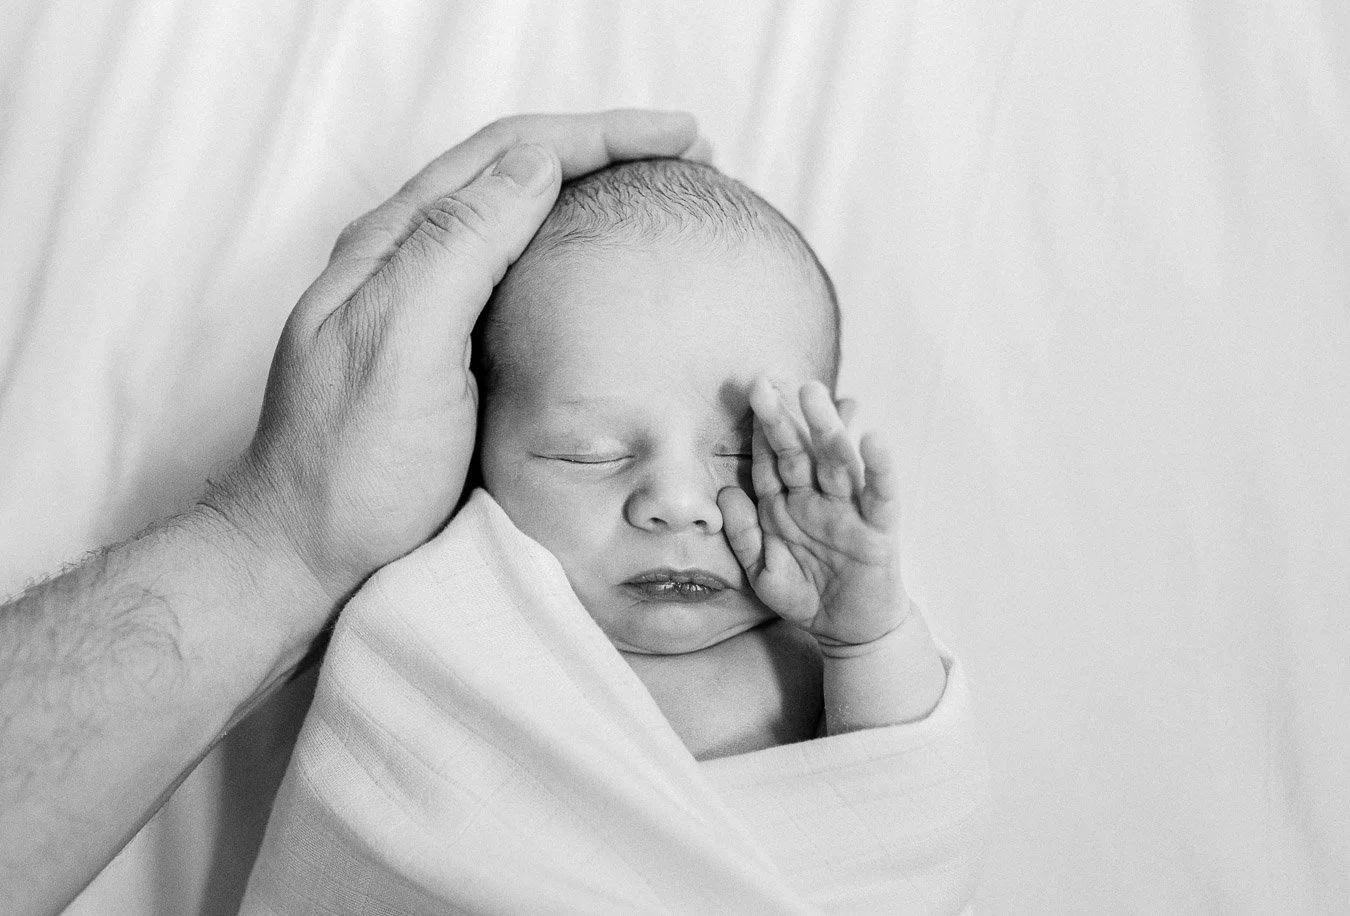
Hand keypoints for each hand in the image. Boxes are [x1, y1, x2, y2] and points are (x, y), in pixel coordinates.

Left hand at [204, 111, 708, 609]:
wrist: (307, 552)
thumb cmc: (351, 465)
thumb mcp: (402, 349)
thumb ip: (458, 249)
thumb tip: (536, 163)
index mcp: (396, 245)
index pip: (510, 151)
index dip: (601, 133)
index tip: (682, 137)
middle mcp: (409, 258)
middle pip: (517, 168)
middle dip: (606, 149)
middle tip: (689, 153)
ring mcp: (426, 303)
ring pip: (518, 215)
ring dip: (591, 191)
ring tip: (660, 194)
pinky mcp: (447, 350)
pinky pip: (516, 272)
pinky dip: (571, 249)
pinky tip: (605, 268)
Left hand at [718, 377, 905, 647]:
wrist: (847, 631)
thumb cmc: (804, 595)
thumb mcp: (762, 571)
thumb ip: (744, 534)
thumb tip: (727, 491)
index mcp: (784, 505)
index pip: (769, 462)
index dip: (757, 433)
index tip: (745, 396)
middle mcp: (815, 499)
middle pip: (798, 452)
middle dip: (782, 419)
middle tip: (765, 383)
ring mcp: (847, 510)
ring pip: (836, 462)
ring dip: (826, 428)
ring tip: (813, 395)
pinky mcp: (878, 529)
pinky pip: (880, 494)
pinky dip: (879, 468)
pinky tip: (873, 439)